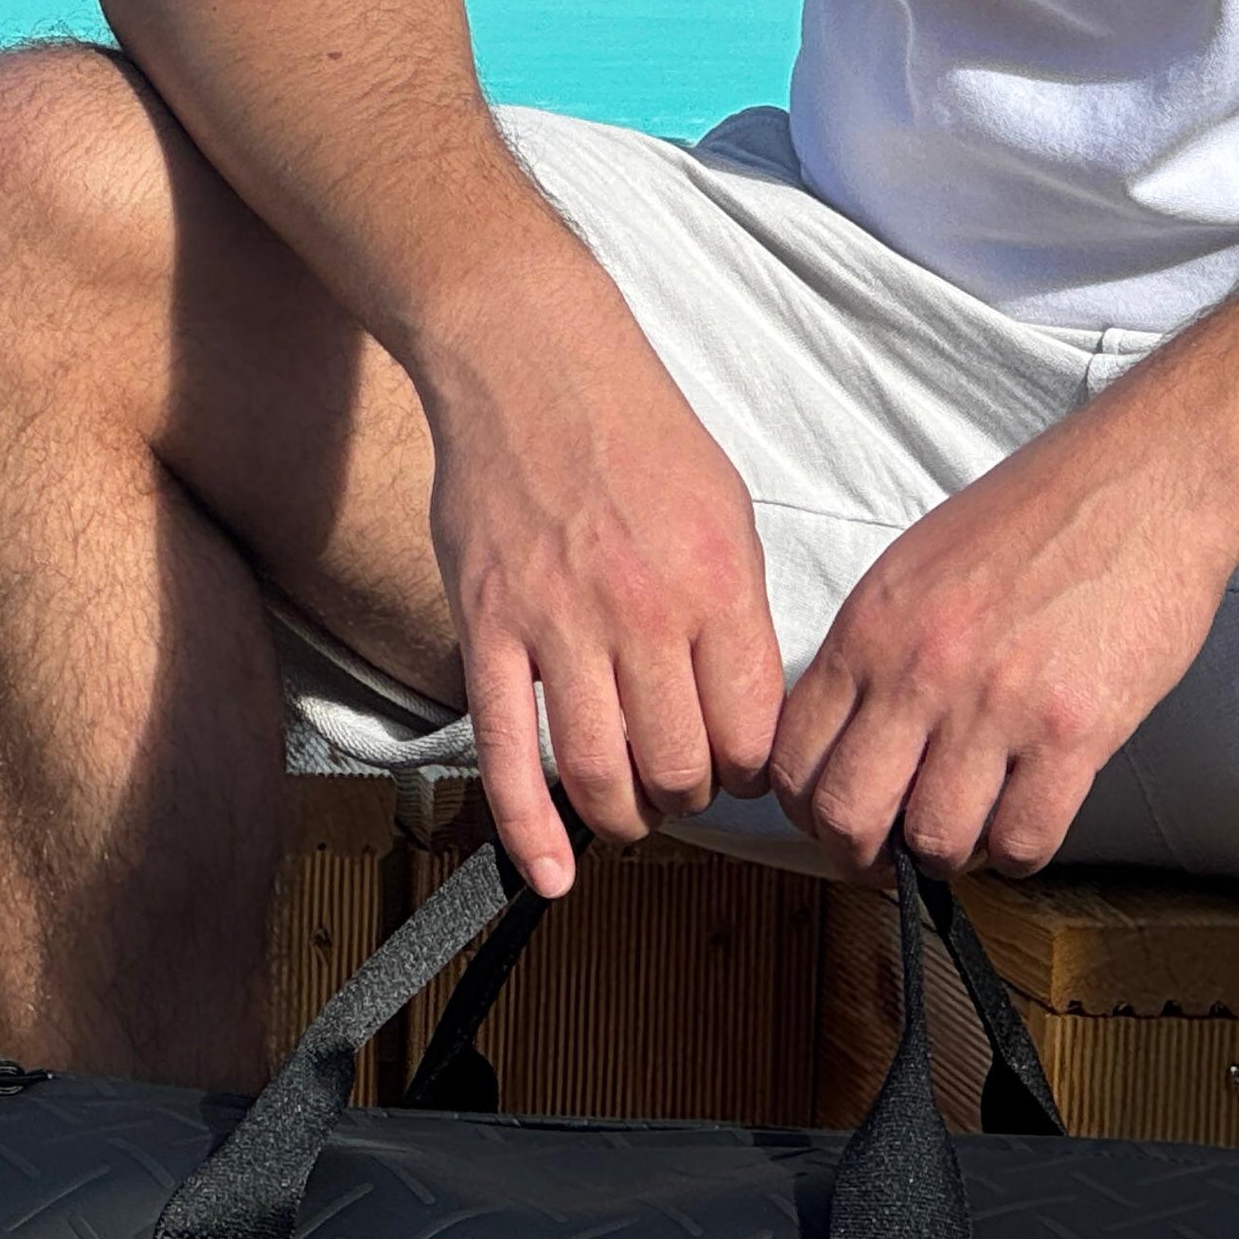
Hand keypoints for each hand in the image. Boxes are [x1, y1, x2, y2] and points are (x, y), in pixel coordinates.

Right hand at [417, 276, 783, 893]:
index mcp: (715, 583)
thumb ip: (735, 615)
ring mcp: (559, 627)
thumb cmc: (635, 433)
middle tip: (679, 782)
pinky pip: (508, 756)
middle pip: (679, 768)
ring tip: (627, 809)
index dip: (749, 770)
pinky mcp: (489, 633)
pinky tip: (551, 874)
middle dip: (687, 795)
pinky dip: (529, 830)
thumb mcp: (725, 511)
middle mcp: (643, 613)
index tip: (736, 765)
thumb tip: (746, 712)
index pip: (749, 732)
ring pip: (601, 777)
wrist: (530, 364)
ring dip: (622, 816)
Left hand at [770, 408, 1238, 879]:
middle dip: (860, 856)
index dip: (809, 809)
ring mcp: (996, 704)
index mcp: (871, 628)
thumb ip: (873, 651)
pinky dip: (1019, 852)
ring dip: (947, 857)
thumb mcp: (916, 566)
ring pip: (934, 841)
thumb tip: (846, 735)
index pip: (794, 758)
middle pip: (847, 816)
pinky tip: (1026, 820)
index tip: (836, 820)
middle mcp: (921, 669)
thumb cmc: (1040, 515)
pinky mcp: (1074, 732)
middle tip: (889, 856)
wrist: (1150, 478)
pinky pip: (1023, 839)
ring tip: (969, 833)